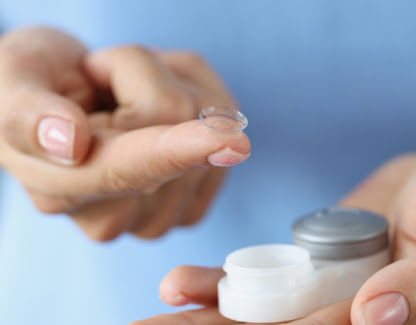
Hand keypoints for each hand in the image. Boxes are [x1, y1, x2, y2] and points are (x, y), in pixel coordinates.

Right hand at [0, 27, 250, 239]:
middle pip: (174, 119)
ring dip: (174, 82)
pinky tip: (162, 108)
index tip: (231, 140)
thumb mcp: (12, 81)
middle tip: (101, 75)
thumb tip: (71, 142)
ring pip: (207, 117)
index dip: (178, 150)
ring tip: (127, 92)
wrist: (61, 97)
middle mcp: (116, 214)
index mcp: (64, 190)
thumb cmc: (35, 84)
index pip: (128, 169)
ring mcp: (160, 213)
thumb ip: (28, 115)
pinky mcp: (195, 198)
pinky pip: (224, 124)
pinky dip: (200, 94)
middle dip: (143, 75)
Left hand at [133, 131, 415, 323]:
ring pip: (264, 311)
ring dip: (210, 312)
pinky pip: (269, 275)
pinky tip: (184, 286)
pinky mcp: (319, 261)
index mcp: (398, 324)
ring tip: (159, 306)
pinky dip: (228, 280)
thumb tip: (376, 316)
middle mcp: (359, 317)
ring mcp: (335, 289)